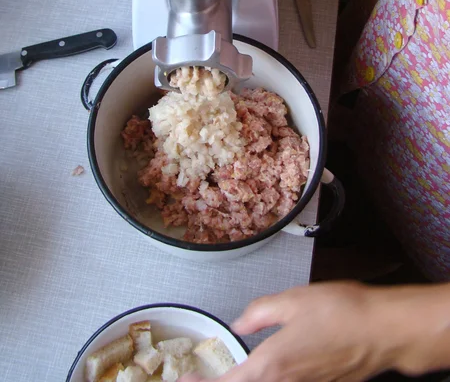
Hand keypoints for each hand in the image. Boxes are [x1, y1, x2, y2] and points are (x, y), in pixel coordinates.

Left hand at [180, 282, 449, 381]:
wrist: (383, 330)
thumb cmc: (341, 312)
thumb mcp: (292, 301)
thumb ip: (260, 313)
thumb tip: (240, 321)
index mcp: (272, 365)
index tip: (185, 380)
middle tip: (204, 376)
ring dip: (248, 379)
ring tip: (236, 370)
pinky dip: (269, 379)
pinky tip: (272, 369)